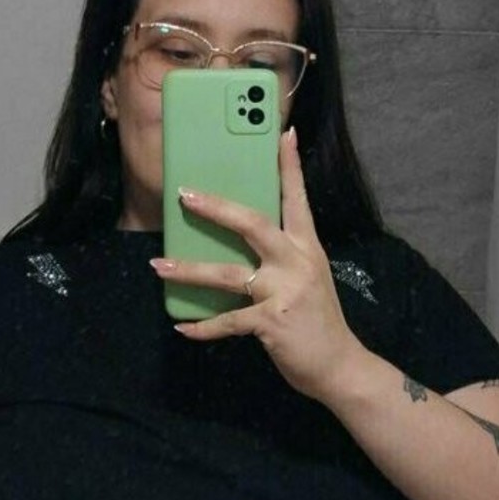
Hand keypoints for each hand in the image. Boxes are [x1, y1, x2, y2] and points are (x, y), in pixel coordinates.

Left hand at [150, 128, 364, 401]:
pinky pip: (228, 321)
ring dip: (189, 270)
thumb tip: (241, 251)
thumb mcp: (307, 281)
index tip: (283, 133)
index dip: (290, 166)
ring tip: (159, 266)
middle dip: (216, 208)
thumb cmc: (318, 323)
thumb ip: (281, 261)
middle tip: (184, 194)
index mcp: (307, 248)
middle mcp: (296, 262)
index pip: (297, 199)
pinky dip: (202, 327)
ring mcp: (284, 291)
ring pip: (227, 274)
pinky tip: (182, 328)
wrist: (339, 366)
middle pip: (253, 223)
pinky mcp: (272, 321)